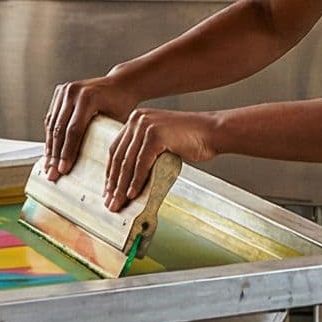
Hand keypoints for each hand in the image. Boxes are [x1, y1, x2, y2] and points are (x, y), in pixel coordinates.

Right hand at [43, 73, 144, 177]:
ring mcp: (65, 89)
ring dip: (49, 147)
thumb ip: (104, 138)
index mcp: (89, 97)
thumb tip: (96, 169)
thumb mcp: (117, 121)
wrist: (121, 83)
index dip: (67, 152)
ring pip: (52, 124)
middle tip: (52, 174)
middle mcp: (73, 91)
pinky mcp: (60, 91)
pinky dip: (50, 135)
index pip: (74, 130)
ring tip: (49, 167)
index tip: (63, 170)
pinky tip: (49, 151)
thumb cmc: (123, 105)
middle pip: (60, 129)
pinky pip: (52, 118)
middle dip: (55, 155)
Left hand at [103, 106, 222, 210]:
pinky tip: (132, 194)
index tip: (108, 191)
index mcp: (136, 119)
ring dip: (121, 186)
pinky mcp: (155, 135)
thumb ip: (143, 152)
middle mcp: (137, 119)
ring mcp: (145, 125)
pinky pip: (141, 164)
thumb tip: (127, 180)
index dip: (111, 173)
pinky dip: (136, 181)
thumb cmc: (191, 140)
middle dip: (113, 183)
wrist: (213, 132)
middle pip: (119, 157)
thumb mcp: (160, 142)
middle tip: (110, 202)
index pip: (116, 149)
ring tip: (118, 203)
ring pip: (128, 162)